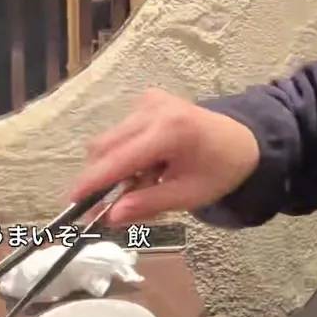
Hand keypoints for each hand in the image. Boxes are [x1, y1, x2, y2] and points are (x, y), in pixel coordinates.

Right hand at [69, 89, 260, 223]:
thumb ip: (148, 203)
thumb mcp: (188, 195)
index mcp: (169, 131)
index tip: (71, 201)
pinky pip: (121, 131)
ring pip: (110, 140)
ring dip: (117, 167)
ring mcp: (149, 100)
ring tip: (146, 183)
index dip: (92, 181)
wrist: (245, 140)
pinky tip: (150, 166)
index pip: (119, 159)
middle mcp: (154, 109)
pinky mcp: (148, 99)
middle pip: (106, 147)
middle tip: (113, 208)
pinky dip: (126, 153)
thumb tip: (111, 216)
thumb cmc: (220, 170)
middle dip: (103, 179)